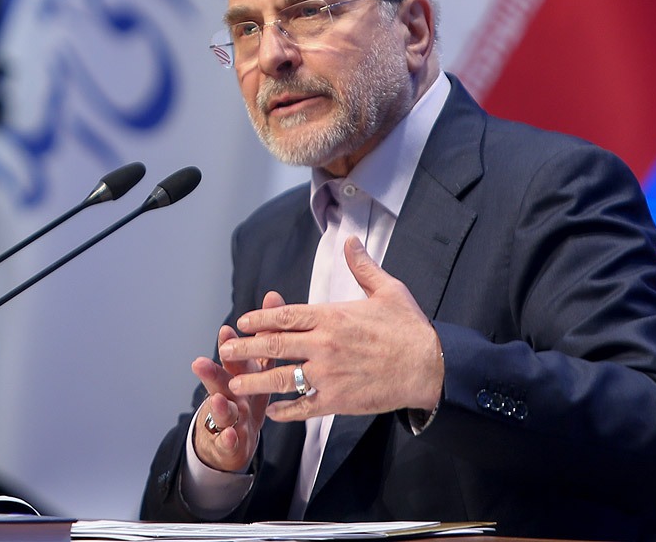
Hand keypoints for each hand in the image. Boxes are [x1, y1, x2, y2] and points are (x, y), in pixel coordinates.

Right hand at [190, 290, 283, 472]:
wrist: (232, 439)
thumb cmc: (248, 394)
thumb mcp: (258, 366)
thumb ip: (266, 335)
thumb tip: (274, 295)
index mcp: (241, 375)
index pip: (237, 356)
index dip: (231, 345)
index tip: (227, 331)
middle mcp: (231, 393)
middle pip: (220, 381)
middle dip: (211, 373)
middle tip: (201, 363)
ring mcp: (228, 418)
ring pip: (223, 411)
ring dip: (219, 405)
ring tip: (219, 400)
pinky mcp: (229, 442)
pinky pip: (229, 441)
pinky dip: (228, 438)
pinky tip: (230, 435)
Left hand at [219, 238, 442, 421]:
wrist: (431, 366)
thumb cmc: (410, 327)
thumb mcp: (388, 289)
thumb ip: (362, 267)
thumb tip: (350, 242)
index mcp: (331, 316)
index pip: (285, 315)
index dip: (259, 318)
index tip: (241, 322)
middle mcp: (324, 344)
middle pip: (274, 344)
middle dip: (245, 347)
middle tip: (224, 350)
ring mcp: (328, 374)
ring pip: (282, 377)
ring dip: (255, 379)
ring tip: (235, 383)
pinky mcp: (338, 400)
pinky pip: (304, 406)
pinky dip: (286, 411)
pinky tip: (273, 412)